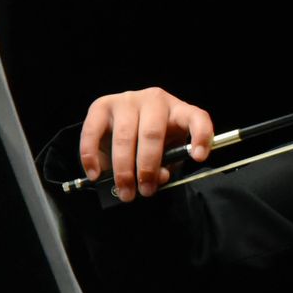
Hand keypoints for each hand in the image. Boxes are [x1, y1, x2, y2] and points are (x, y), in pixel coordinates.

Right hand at [79, 87, 212, 200]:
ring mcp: (127, 100)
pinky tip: (96, 174)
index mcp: (179, 110)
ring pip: (124, 136)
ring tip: (125, 191)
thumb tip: (157, 178)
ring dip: (123, 169)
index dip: (200, 136)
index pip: (197, 118)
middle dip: (147, 167)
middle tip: (145, 191)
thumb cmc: (153, 142)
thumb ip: (166, 165)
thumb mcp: (166, 153)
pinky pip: (93, 132)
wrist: (124, 122)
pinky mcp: (101, 105)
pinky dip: (92, 156)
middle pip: (152, 134)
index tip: (199, 157)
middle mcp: (154, 100)